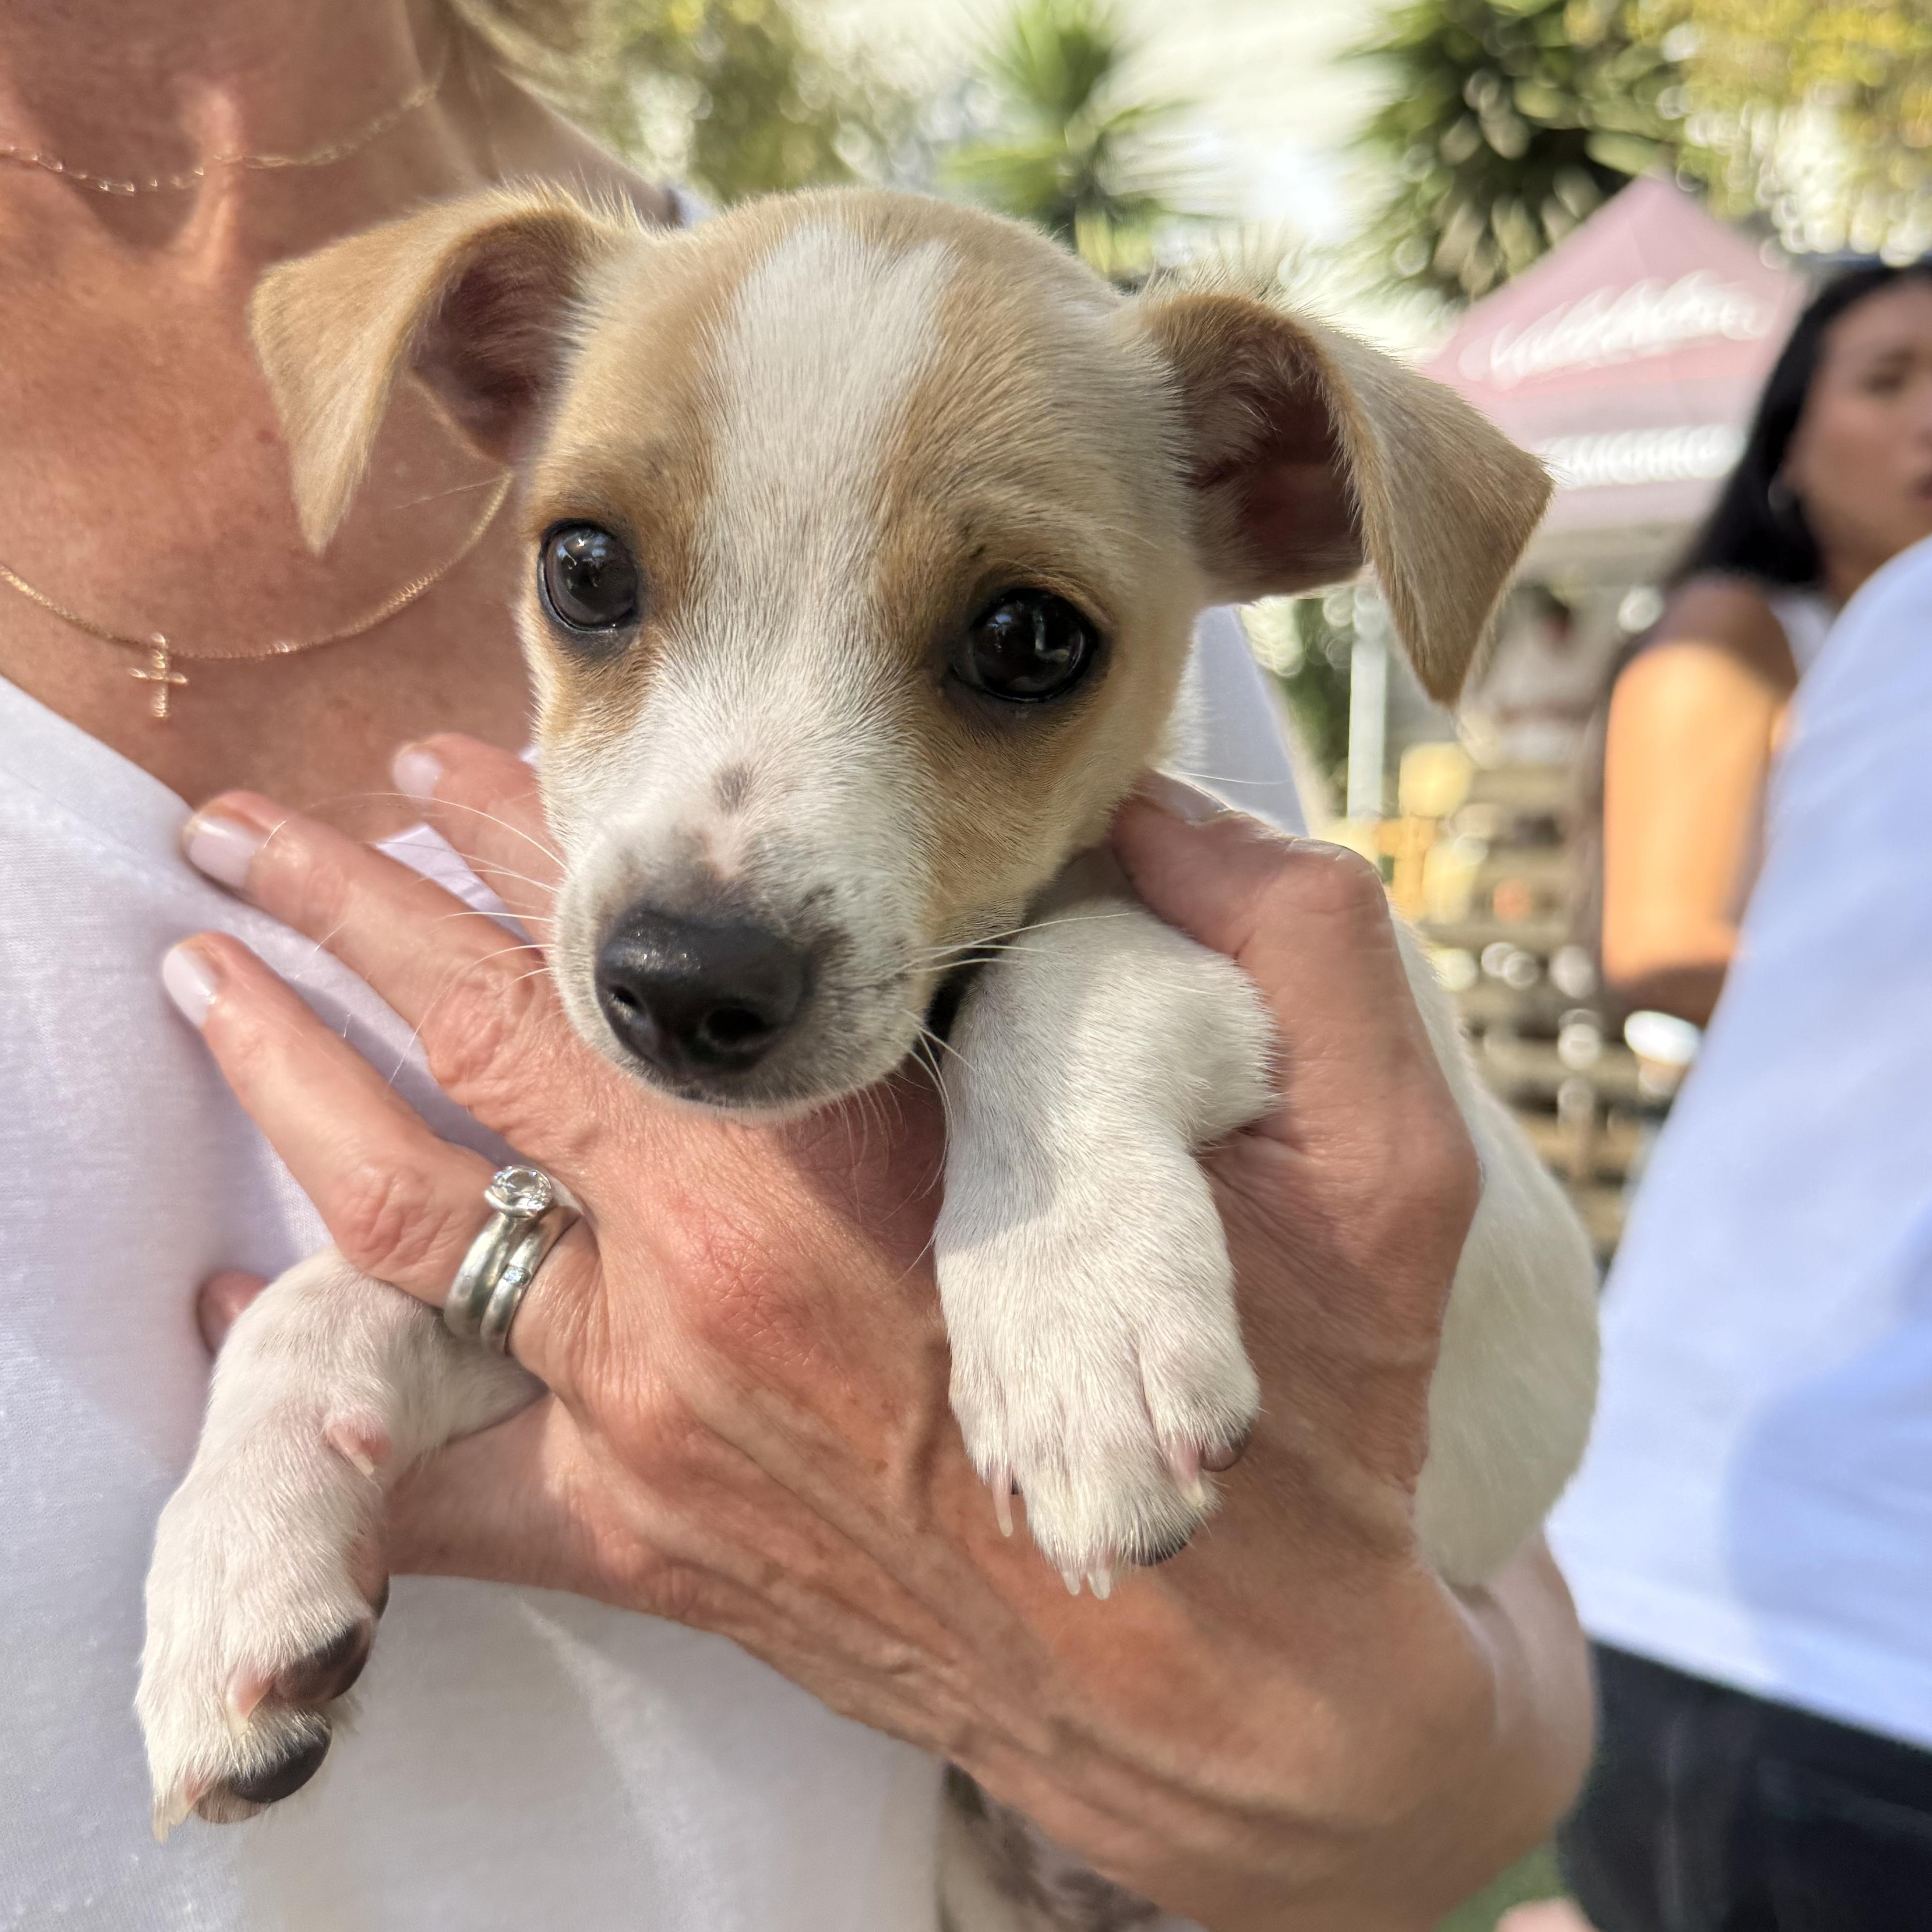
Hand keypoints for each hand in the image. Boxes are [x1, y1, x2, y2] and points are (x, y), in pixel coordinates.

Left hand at [171, 738, 1588, 1929]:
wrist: (1237, 1701)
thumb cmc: (1307, 1430)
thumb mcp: (1388, 1171)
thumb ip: (1309, 953)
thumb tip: (1168, 809)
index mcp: (885, 1166)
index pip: (658, 958)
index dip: (544, 841)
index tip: (460, 759)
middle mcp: (731, 1285)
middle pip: (485, 1055)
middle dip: (356, 915)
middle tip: (259, 831)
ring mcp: (665, 1424)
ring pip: (413, 1222)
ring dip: (295, 1081)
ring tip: (212, 973)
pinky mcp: (649, 1542)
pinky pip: (426, 1474)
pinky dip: (311, 1396)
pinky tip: (218, 1309)